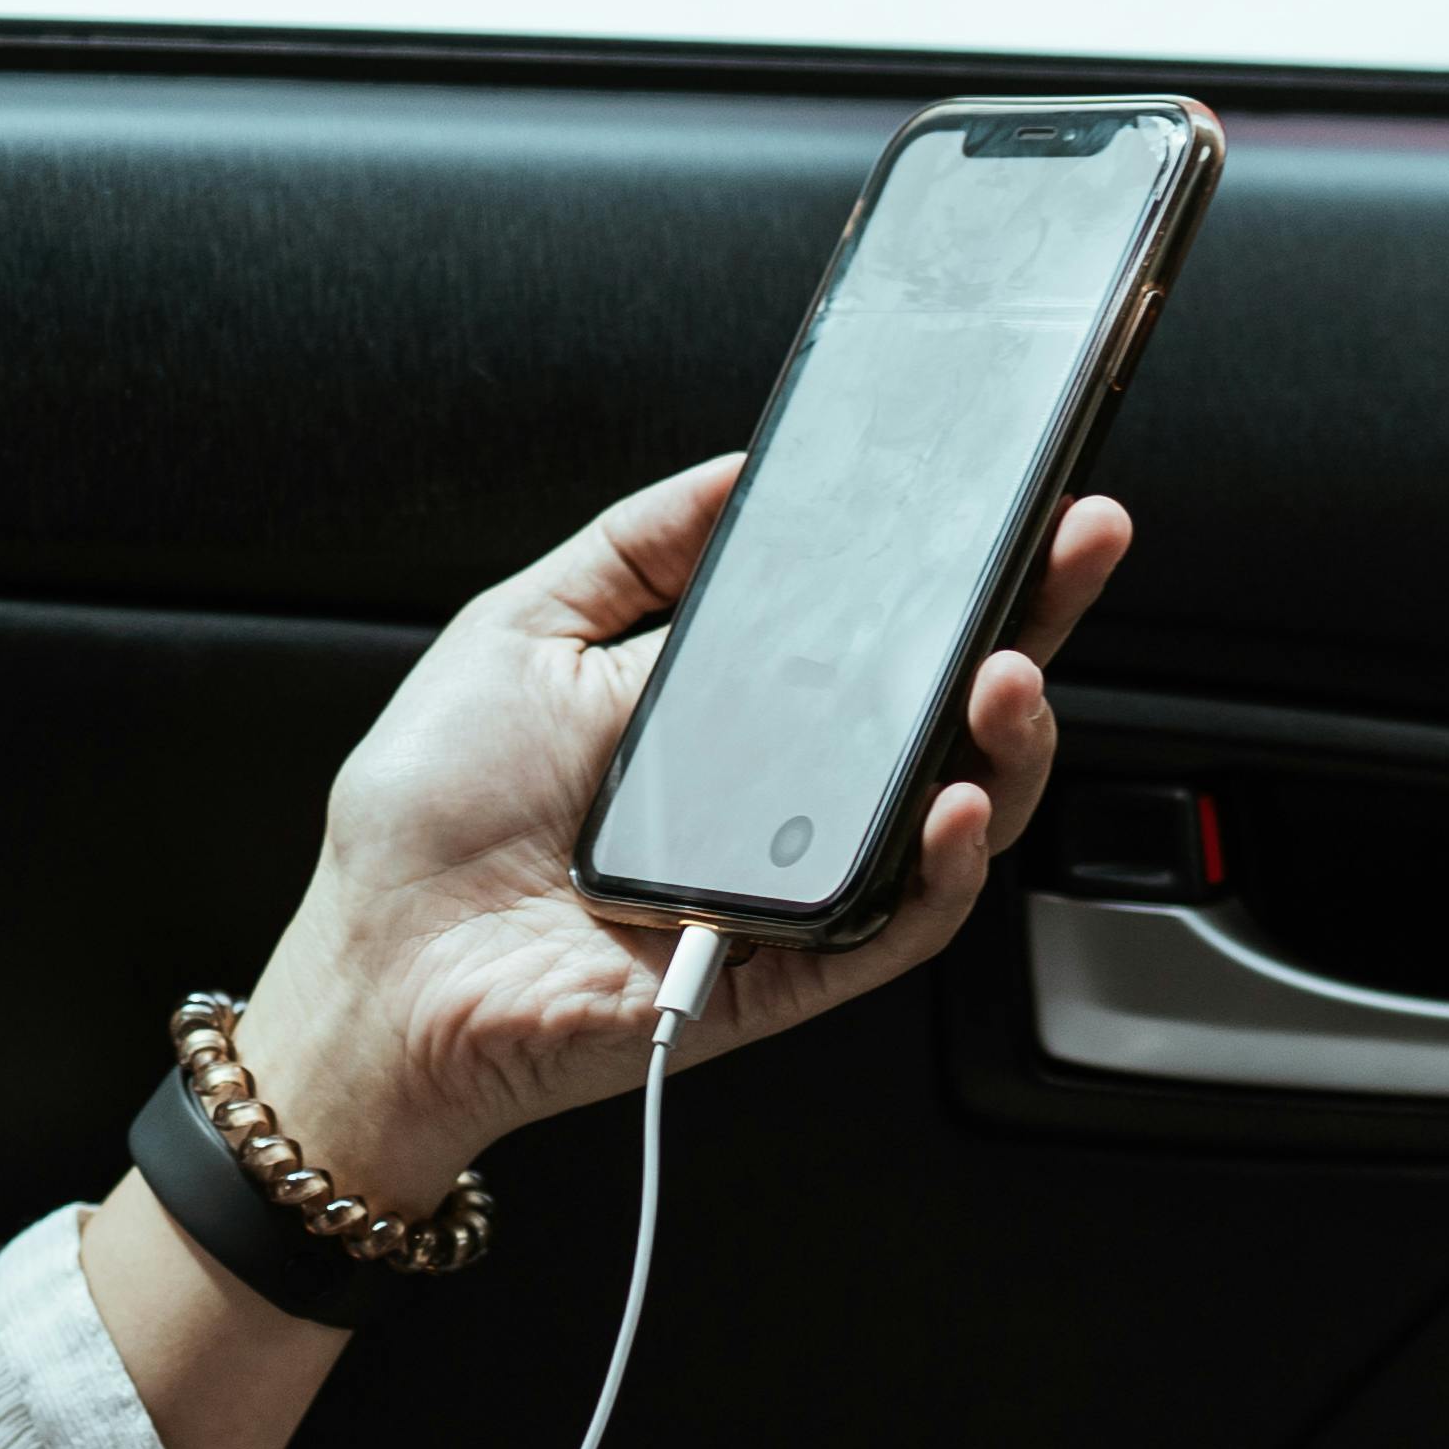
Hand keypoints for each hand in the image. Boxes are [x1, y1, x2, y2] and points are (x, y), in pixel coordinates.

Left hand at [219, 459, 1134, 1206]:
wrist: (372, 973)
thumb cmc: (423, 830)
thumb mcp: (520, 632)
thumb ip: (633, 549)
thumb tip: (739, 471)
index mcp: (733, 720)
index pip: (879, 636)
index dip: (961, 570)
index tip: (1017, 495)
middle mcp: (779, 806)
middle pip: (947, 718)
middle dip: (1034, 627)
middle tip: (1076, 548)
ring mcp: (787, 893)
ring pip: (948, 830)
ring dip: (1004, 750)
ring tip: (1008, 676)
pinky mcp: (773, 977)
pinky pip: (887, 933)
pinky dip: (936, 876)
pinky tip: (952, 808)